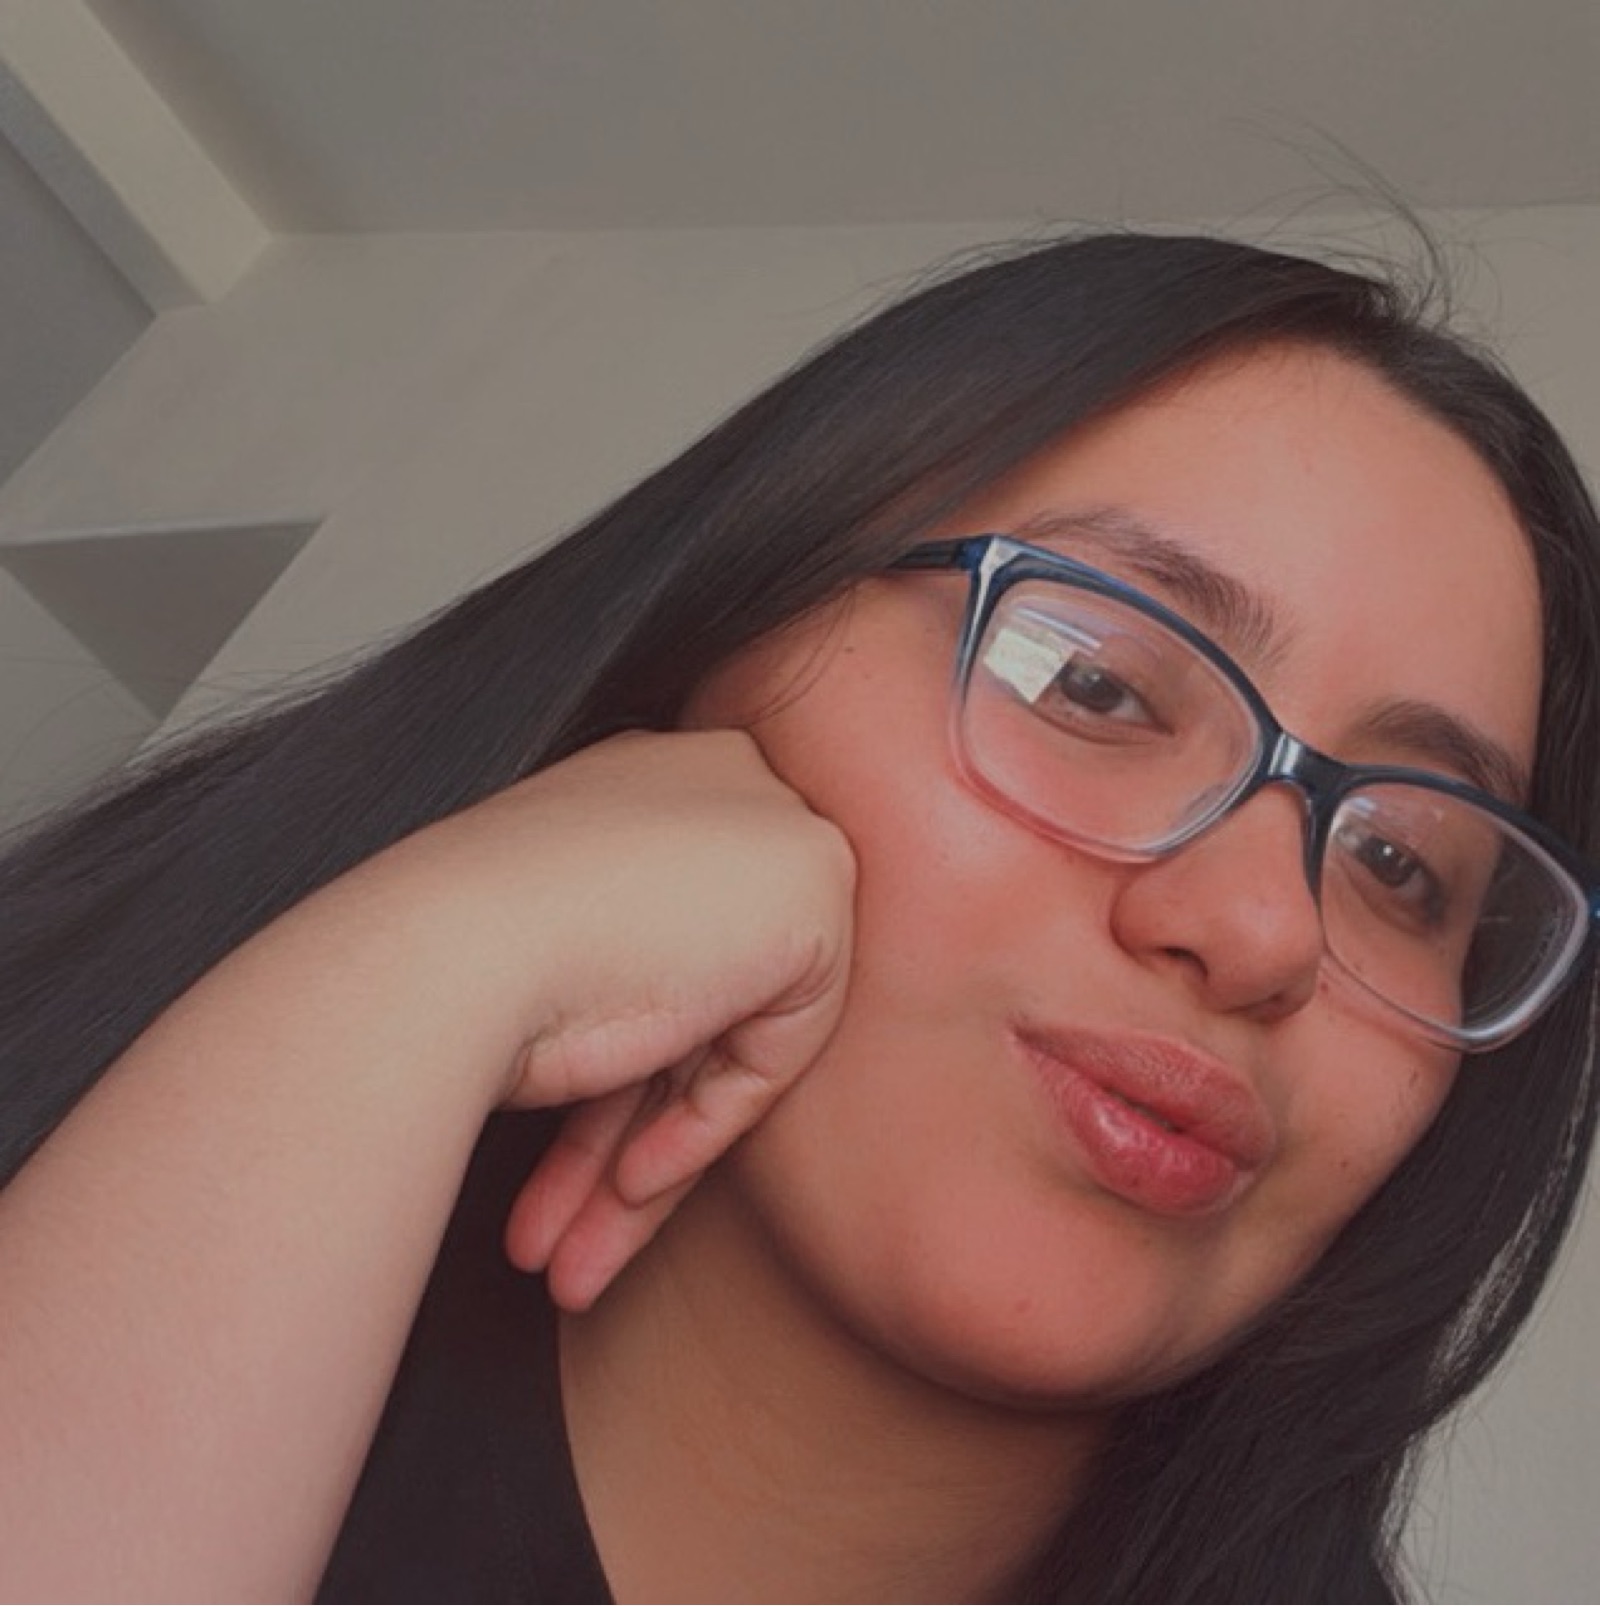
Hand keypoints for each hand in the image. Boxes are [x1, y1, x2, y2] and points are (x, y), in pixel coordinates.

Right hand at [461, 730, 855, 1309]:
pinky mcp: (812, 897)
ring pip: (718, 1047)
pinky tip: (621, 1195)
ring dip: (635, 1167)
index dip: (608, 1069)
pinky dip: (693, 1131)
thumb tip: (641, 1061)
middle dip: (617, 1135)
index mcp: (640, 786)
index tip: (554, 1149)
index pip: (655, 946)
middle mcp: (710, 797)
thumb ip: (610, 974)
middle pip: (688, 1004)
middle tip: (558, 1225)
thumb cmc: (449, 948)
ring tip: (570, 1259)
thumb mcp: (536, 947)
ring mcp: (769, 838)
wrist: (444, 946)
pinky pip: (765, 1058)